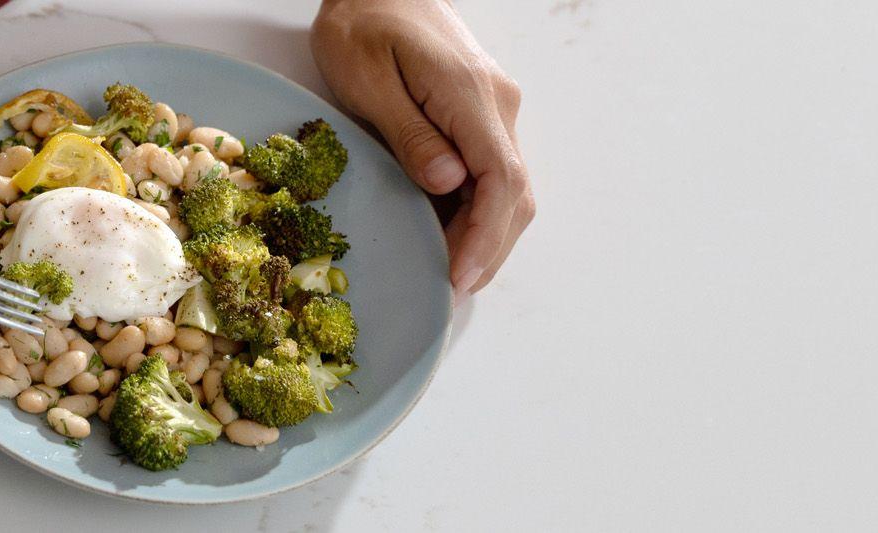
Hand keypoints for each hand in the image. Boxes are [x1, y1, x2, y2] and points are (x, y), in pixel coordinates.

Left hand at [312, 0, 534, 300]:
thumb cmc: (362, 23)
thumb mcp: (369, 78)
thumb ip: (409, 133)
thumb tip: (447, 184)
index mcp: (472, 96)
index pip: (501, 182)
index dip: (485, 239)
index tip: (459, 278)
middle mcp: (498, 105)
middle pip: (515, 194)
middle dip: (489, 249)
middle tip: (450, 292)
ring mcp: (493, 109)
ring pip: (508, 188)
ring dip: (485, 235)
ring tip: (449, 274)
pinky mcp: (479, 113)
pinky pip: (489, 173)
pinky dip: (476, 212)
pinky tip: (448, 236)